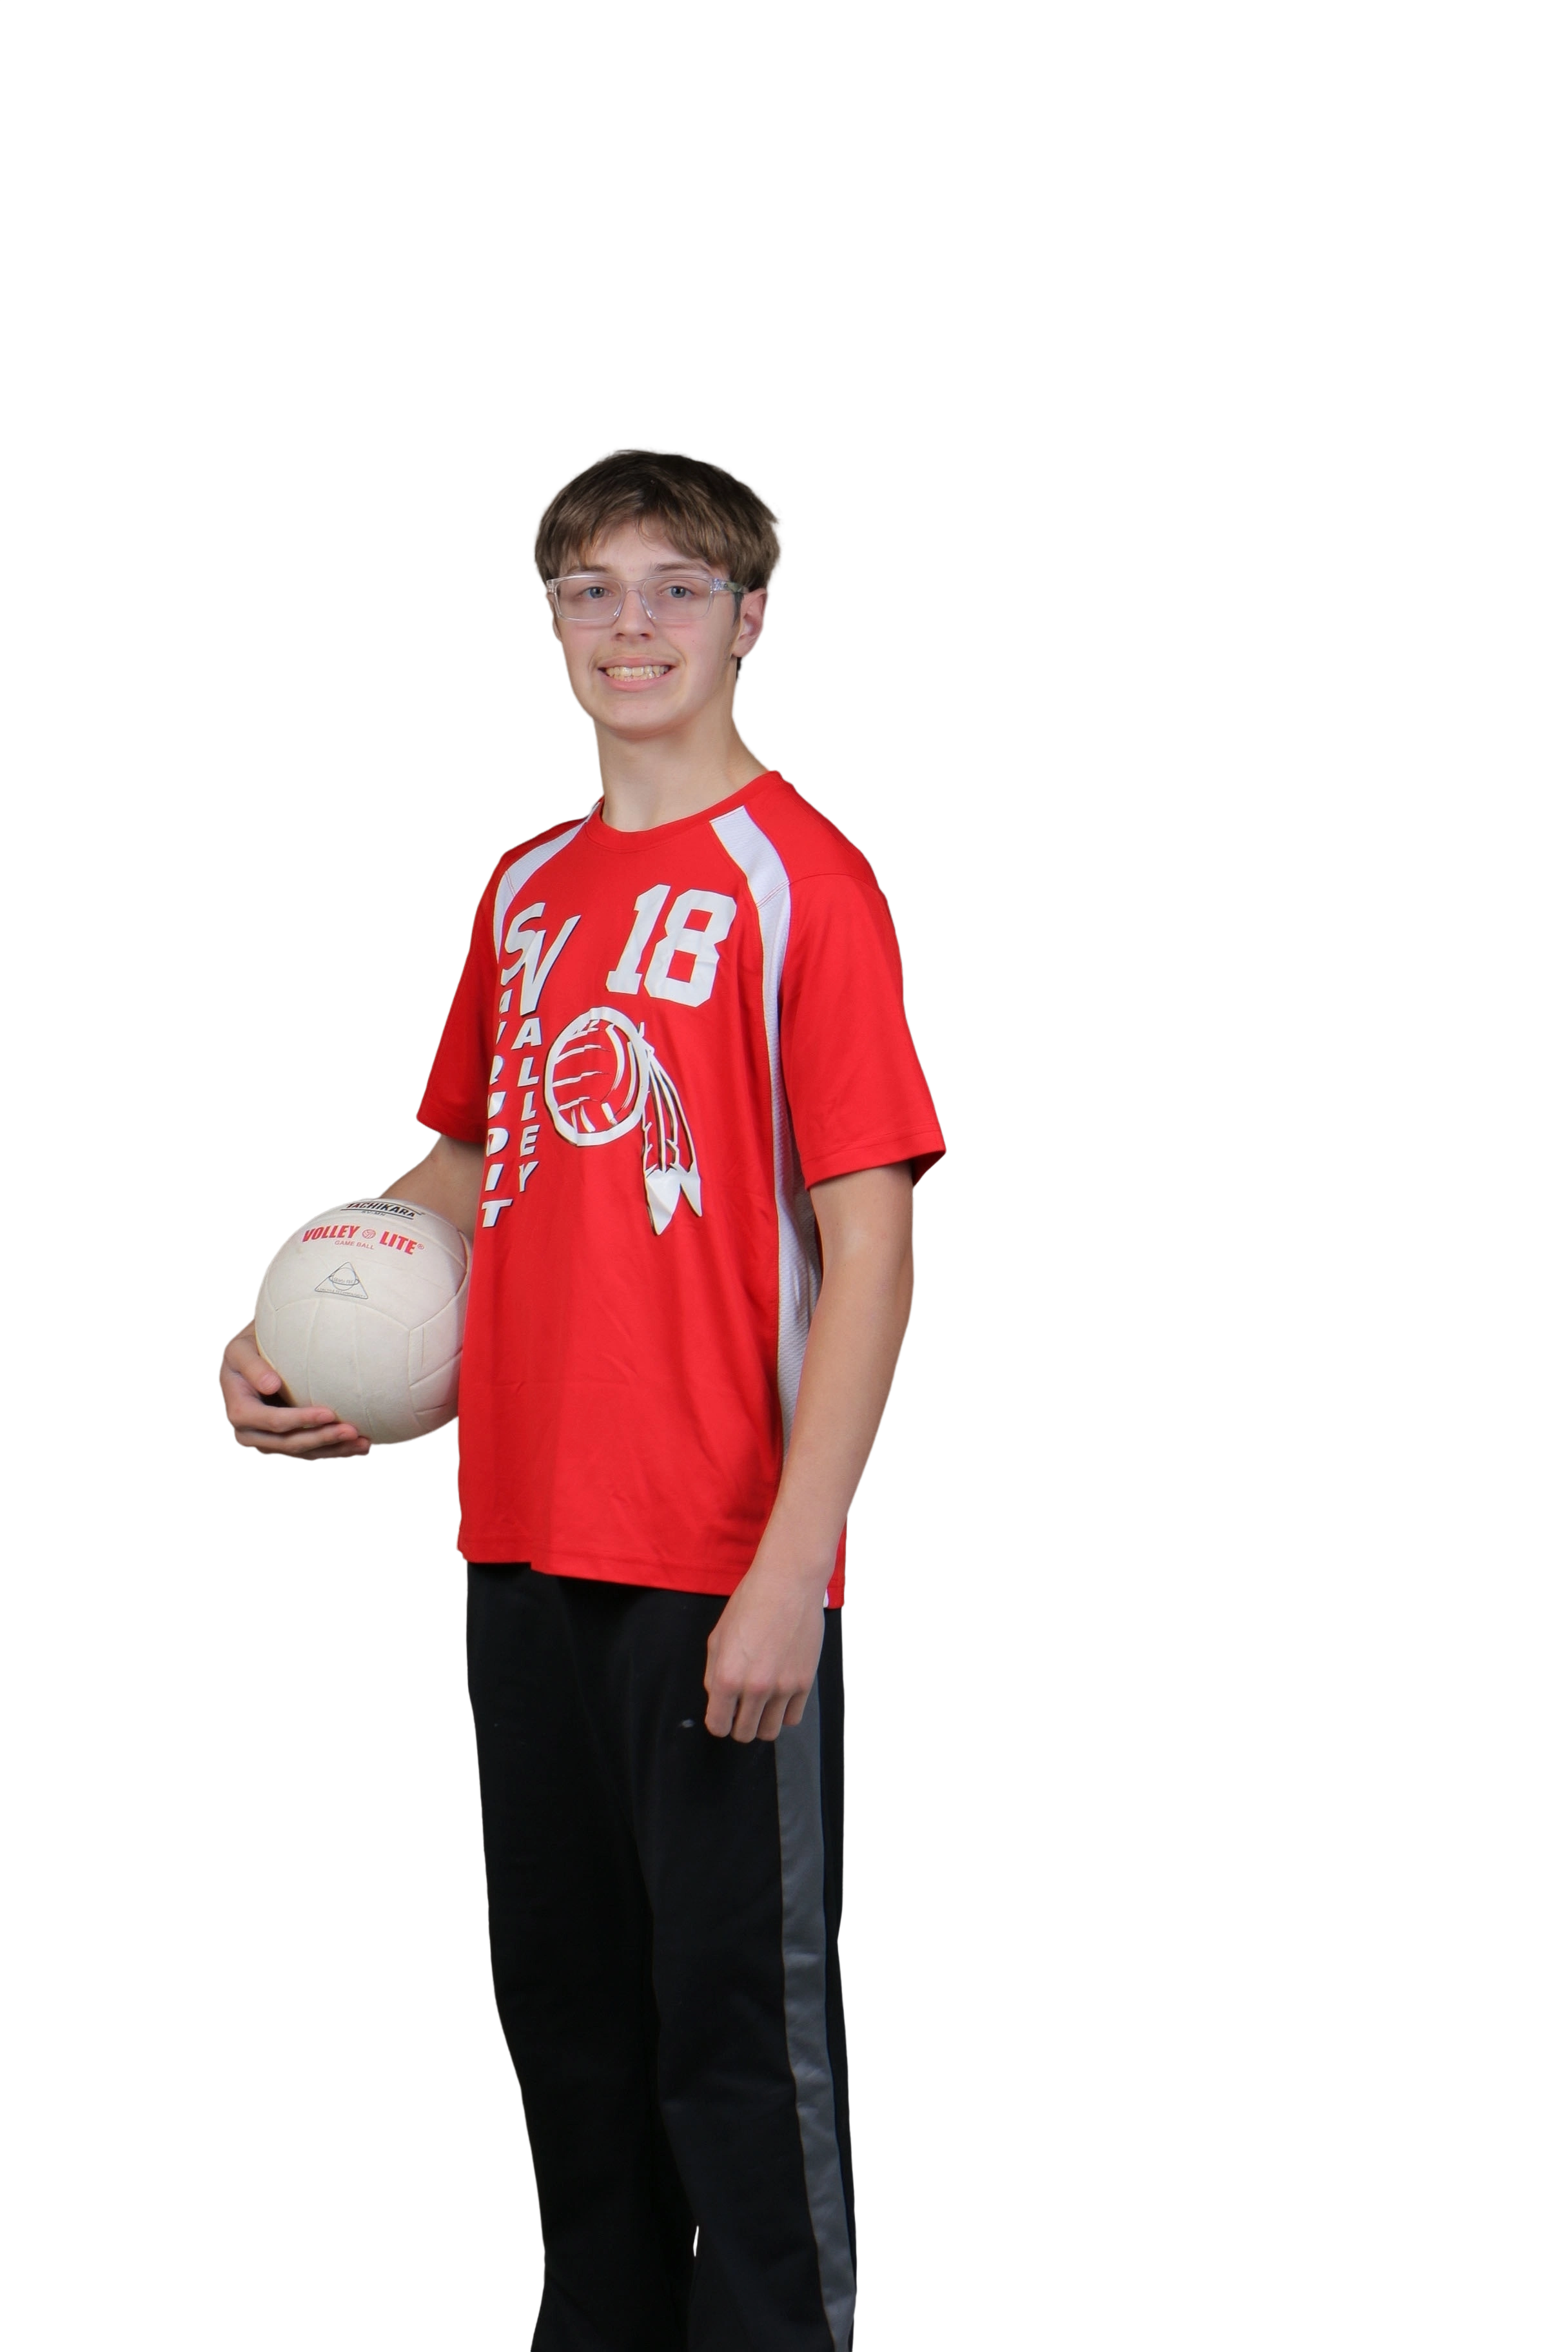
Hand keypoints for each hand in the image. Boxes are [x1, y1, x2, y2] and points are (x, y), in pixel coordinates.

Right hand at [217, 1320, 372, 1463]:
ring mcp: (267, 1443)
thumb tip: (272, 1385)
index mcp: (239, 1412)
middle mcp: (249, 1434)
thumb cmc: (247, 1351)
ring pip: (303, 1452)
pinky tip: (359, 1446)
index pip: (274, 1421)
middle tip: (353, 1431)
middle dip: (323, 1439)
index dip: (302, 1420)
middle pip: (290, 1443)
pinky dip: (334, 1449)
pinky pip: (309, 1451)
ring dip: (334, 1449)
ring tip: (363, 1443)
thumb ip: (253, 1367)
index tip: (330, 1413)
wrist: (247, 1363)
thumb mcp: (241, 1351)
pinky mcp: (283, 1444)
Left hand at [703, 1562, 826, 1742]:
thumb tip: (718, 1699)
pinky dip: (784, 1714)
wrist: (788, 1584)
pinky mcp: (806, 1683)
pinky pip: (794, 1718)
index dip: (718, 1722)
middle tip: (740, 1709)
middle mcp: (755, 1688)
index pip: (718, 1725)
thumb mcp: (717, 1637)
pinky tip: (779, 1698)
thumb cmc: (748, 1604)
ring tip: (761, 1706)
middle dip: (738, 1725)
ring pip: (770, 1732)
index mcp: (727, 1677)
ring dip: (761, 1724)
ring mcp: (783, 1688)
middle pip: (744, 1733)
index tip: (722, 1715)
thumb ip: (714, 1674)